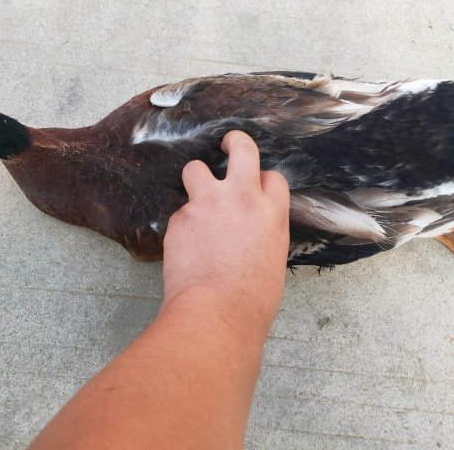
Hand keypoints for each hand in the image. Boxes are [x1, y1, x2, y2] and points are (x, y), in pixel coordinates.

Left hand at [161, 130, 289, 331]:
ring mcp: (208, 204)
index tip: (255, 186)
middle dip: (234, 141)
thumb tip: (251, 227)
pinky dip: (183, 226)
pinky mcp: (181, 217)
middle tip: (226, 142)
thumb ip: (263, 231)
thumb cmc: (251, 300)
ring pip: (195, 169)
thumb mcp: (273, 260)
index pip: (272, 176)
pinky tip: (186, 250)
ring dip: (195, 179)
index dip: (262, 181)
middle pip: (241, 148)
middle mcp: (241, 199)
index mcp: (272, 213)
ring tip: (196, 203)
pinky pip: (180, 212)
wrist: (216, 313)